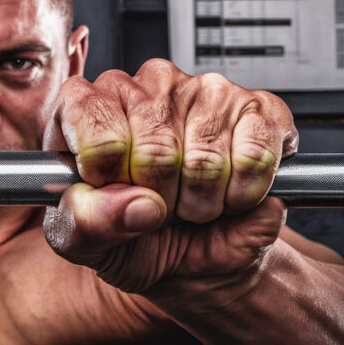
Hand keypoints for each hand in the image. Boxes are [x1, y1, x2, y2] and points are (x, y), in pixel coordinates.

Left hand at [42, 59, 297, 297]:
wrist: (190, 259)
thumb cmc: (128, 236)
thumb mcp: (84, 241)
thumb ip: (87, 222)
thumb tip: (138, 204)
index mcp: (86, 105)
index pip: (95, 130)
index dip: (108, 178)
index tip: (113, 193)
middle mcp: (145, 85)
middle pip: (155, 152)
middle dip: (160, 200)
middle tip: (157, 205)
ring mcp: (204, 91)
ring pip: (206, 160)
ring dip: (202, 204)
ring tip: (190, 202)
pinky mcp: (259, 110)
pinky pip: (255, 157)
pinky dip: (244, 194)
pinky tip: (229, 194)